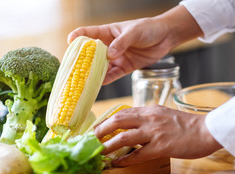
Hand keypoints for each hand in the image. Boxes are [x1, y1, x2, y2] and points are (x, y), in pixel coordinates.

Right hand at [68, 6, 202, 83]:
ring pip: (101, 67)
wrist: (165, 37)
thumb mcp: (134, 33)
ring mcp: (117, 57)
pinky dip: (107, 79)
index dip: (77, 37)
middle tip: (74, 70)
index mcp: (108, 32)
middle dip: (82, 61)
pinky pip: (113, 74)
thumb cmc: (148, 29)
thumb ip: (121, 43)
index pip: (88, 33)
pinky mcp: (125, 67)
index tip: (69, 43)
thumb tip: (110, 55)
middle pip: (91, 54)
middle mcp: (109, 46)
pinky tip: (100, 84)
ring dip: (94, 74)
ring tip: (84, 81)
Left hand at [94, 105, 221, 166]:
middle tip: (91, 139)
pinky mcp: (162, 146)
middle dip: (101, 130)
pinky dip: (126, 159)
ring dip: (109, 146)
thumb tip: (133, 127)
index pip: (123, 112)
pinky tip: (118, 163)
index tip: (96, 128)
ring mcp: (155, 132)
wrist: (207, 130)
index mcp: (150, 110)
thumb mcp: (164, 115)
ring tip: (99, 153)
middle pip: (118, 121)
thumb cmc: (187, 125)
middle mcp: (149, 118)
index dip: (107, 120)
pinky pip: (139, 154)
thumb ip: (148, 119)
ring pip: (124, 137)